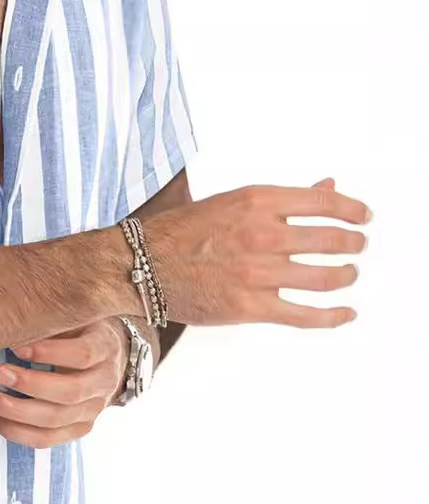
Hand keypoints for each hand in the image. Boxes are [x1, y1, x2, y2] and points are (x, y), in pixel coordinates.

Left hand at [0, 319, 128, 448]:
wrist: (107, 356)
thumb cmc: (80, 329)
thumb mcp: (74, 314)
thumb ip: (52, 318)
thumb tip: (12, 319)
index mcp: (105, 348)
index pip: (83, 355)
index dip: (49, 352)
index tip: (16, 346)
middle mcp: (104, 383)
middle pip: (69, 393)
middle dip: (29, 385)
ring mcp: (93, 410)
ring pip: (54, 420)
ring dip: (15, 412)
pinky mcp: (78, 428)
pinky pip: (46, 439)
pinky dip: (16, 432)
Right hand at [135, 176, 370, 328]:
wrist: (140, 265)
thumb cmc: (183, 232)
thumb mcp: (233, 201)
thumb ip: (283, 198)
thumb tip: (327, 187)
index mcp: (257, 201)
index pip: (323, 202)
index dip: (352, 209)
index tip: (364, 216)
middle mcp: (261, 234)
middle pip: (330, 240)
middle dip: (352, 244)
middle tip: (357, 247)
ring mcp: (257, 272)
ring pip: (324, 278)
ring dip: (345, 276)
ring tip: (348, 275)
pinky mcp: (249, 307)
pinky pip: (304, 315)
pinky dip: (332, 316)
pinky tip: (345, 313)